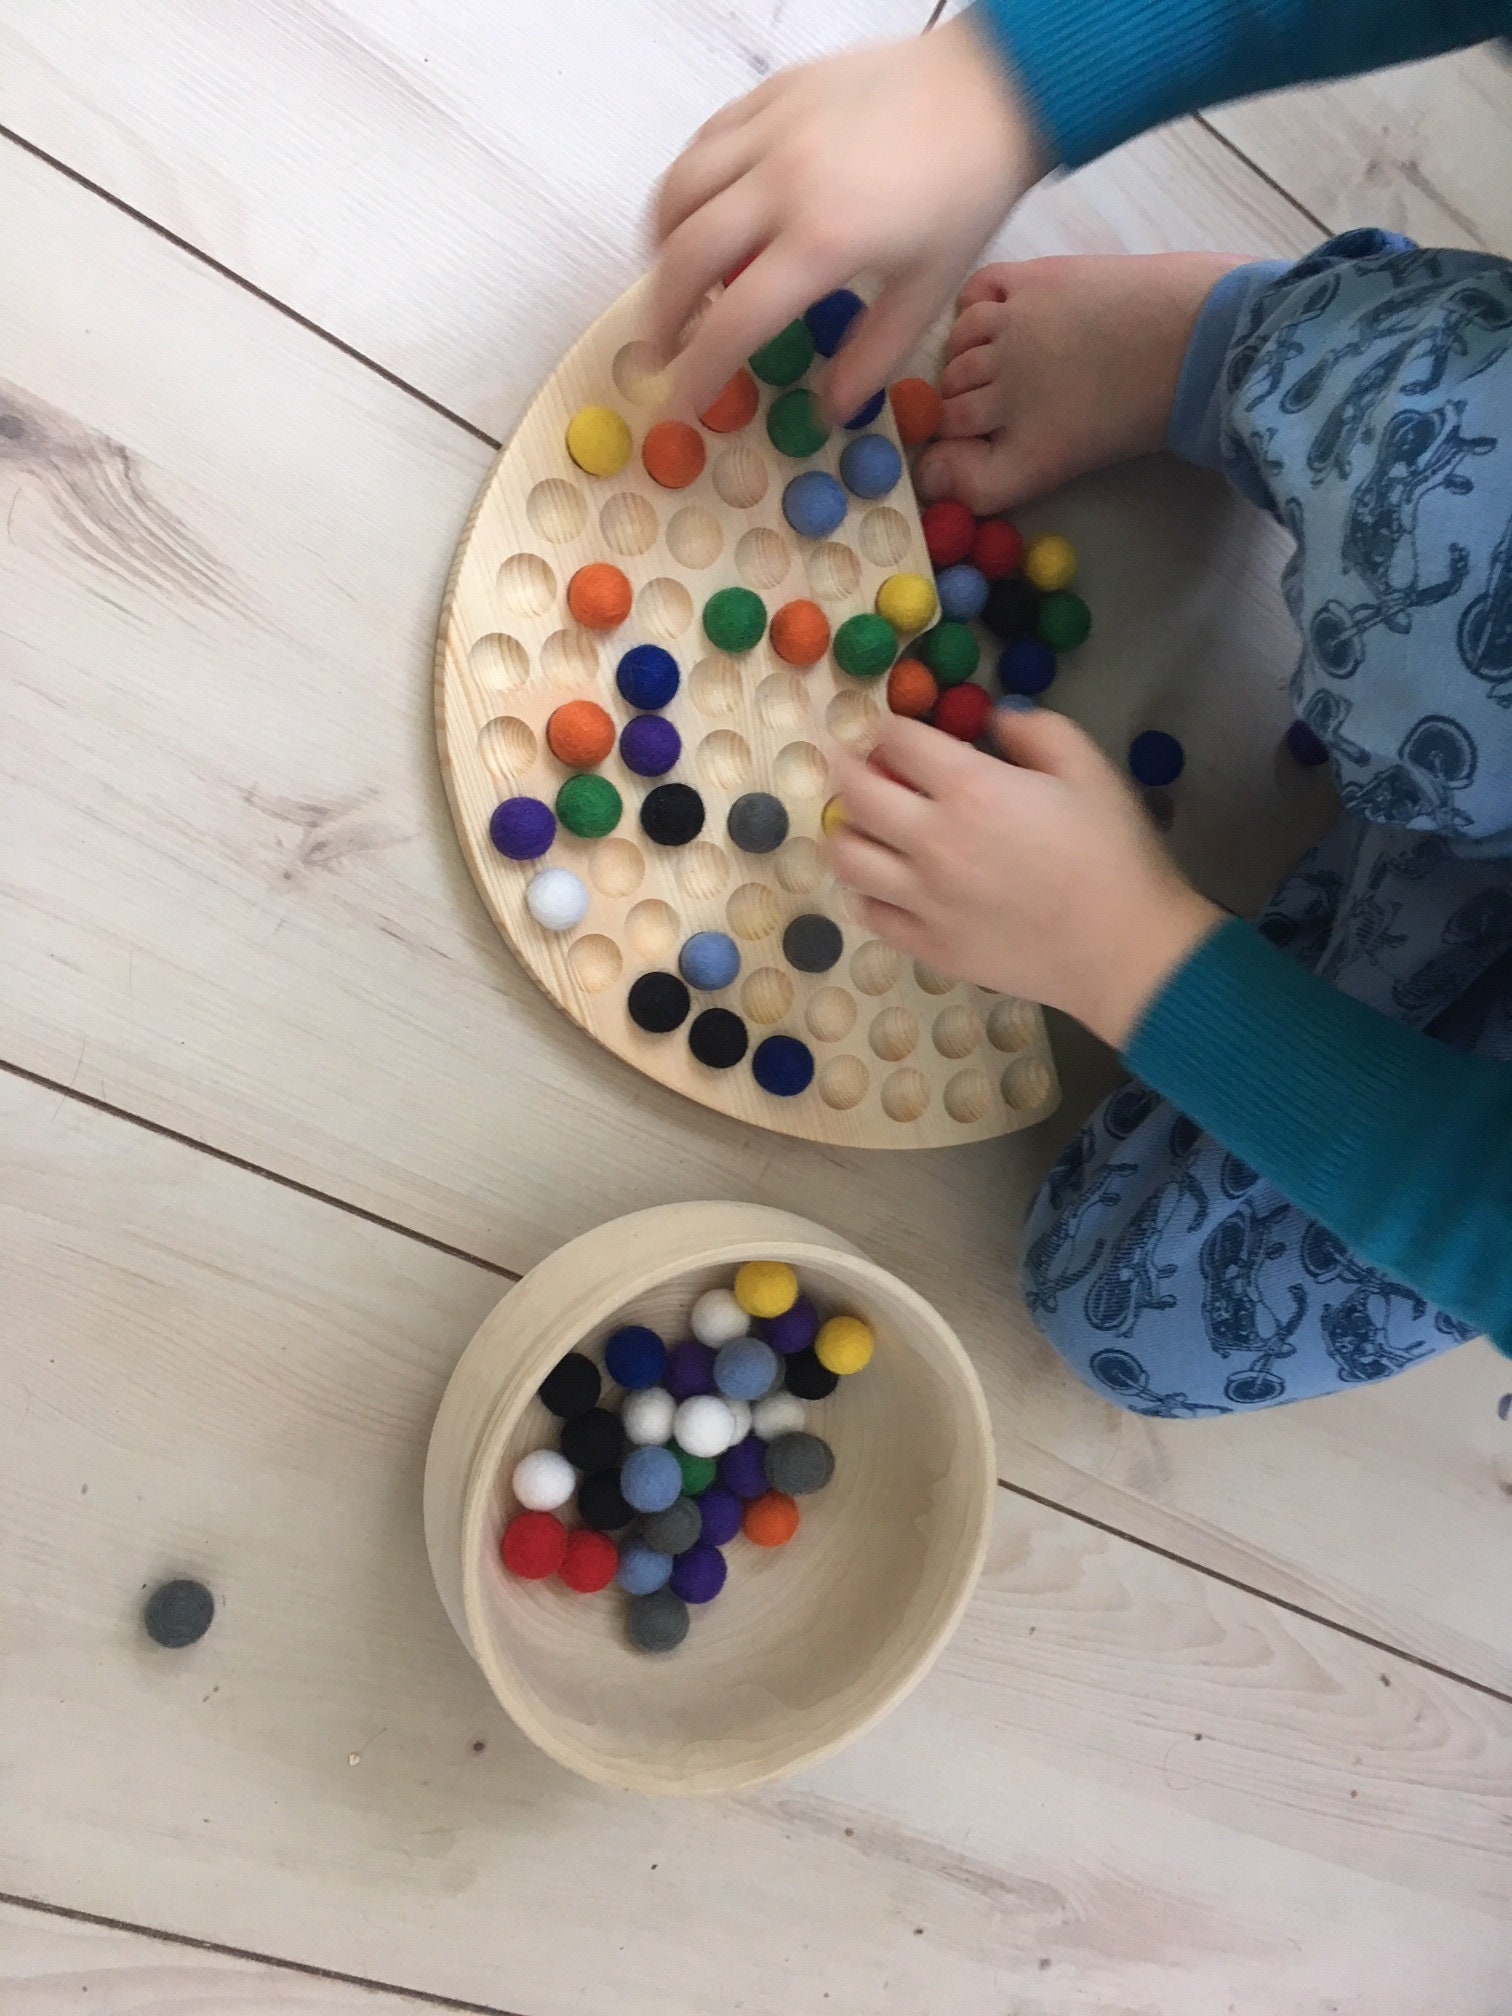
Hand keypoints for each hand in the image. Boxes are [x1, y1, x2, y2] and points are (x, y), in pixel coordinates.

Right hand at [649, 16, 1045, 420]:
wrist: (993, 89)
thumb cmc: (967, 192)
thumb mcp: (929, 291)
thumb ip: (873, 356)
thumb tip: (831, 409)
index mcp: (824, 241)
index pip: (734, 321)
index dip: (699, 371)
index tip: (683, 401)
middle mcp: (783, 182)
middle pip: (686, 257)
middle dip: (663, 315)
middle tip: (664, 347)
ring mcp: (772, 130)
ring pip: (679, 191)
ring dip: (662, 246)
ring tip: (672, 279)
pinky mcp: (773, 92)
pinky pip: (704, 142)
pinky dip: (688, 186)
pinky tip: (701, 212)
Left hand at [826, 706, 1222, 1048]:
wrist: (1125, 950)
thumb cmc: (1114, 853)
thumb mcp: (1088, 767)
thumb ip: (1035, 729)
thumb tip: (994, 718)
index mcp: (971, 788)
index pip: (898, 742)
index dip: (891, 729)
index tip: (895, 734)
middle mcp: (931, 841)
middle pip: (856, 794)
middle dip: (849, 769)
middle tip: (856, 766)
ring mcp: (922, 900)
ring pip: (848, 857)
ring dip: (847, 831)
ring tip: (861, 826)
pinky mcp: (928, 946)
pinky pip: (870, 913)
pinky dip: (866, 891)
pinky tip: (883, 883)